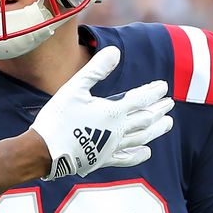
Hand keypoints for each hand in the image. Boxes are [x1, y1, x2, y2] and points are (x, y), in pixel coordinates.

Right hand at [29, 46, 173, 179]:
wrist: (43, 150)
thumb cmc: (58, 117)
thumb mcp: (74, 88)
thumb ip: (96, 70)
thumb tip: (116, 52)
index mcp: (112, 111)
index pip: (140, 99)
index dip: (153, 92)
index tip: (163, 87)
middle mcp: (117, 130)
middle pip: (146, 119)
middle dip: (159, 110)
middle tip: (170, 104)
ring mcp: (112, 147)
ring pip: (142, 138)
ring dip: (157, 130)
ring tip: (168, 123)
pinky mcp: (103, 160)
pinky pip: (127, 158)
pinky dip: (139, 154)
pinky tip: (146, 151)